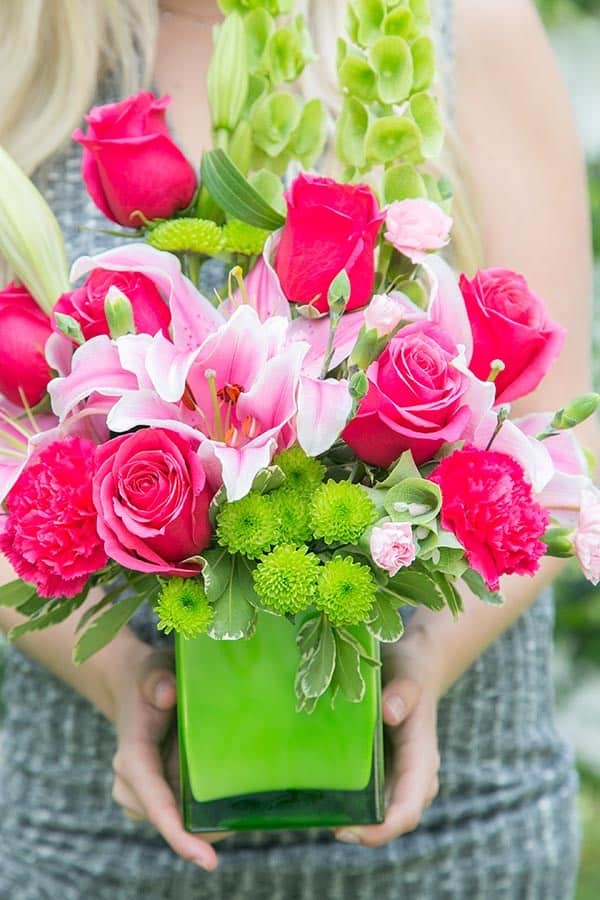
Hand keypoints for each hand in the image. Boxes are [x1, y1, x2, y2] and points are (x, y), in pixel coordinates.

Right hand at [110, 645, 225, 870]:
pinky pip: (183, 813)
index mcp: (132, 756)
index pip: (154, 801)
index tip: (207, 861)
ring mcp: (144, 793)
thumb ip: (156, 679)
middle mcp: (131, 783)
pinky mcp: (158, 794)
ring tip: (242, 802)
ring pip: (180, 820)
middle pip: (172, 819)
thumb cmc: (148, 678)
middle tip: (248, 816)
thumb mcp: (152, 669)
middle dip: (206, 827)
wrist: (134, 688)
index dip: (178, 833)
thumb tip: (168, 694)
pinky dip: (205, 810)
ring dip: (208, 817)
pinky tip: (230, 798)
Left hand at [335, 635, 439, 847]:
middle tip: (329, 827)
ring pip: (380, 811)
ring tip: (320, 817)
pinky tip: (322, 797)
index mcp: (421, 758)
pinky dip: (350, 802)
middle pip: (393, 818)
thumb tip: (390, 713)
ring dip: (355, 820)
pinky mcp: (384, 770)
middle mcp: (414, 776)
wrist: (413, 665)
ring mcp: (399, 776)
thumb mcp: (408, 675)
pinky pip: (370, 796)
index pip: (409, 807)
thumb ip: (403, 692)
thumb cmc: (410, 671)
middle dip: (365, 831)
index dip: (384, 829)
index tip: (352, 831)